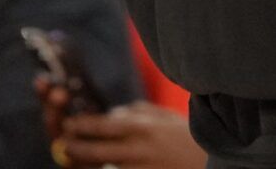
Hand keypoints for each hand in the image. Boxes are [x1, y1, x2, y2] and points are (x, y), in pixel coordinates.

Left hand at [61, 102, 204, 168]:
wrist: (212, 162)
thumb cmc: (188, 137)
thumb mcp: (164, 116)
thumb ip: (138, 111)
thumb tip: (113, 113)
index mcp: (143, 128)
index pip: (103, 126)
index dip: (82, 126)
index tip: (69, 124)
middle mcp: (139, 150)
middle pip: (97, 151)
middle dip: (76, 148)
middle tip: (64, 144)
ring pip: (105, 168)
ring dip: (87, 163)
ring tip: (74, 158)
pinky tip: (99, 168)